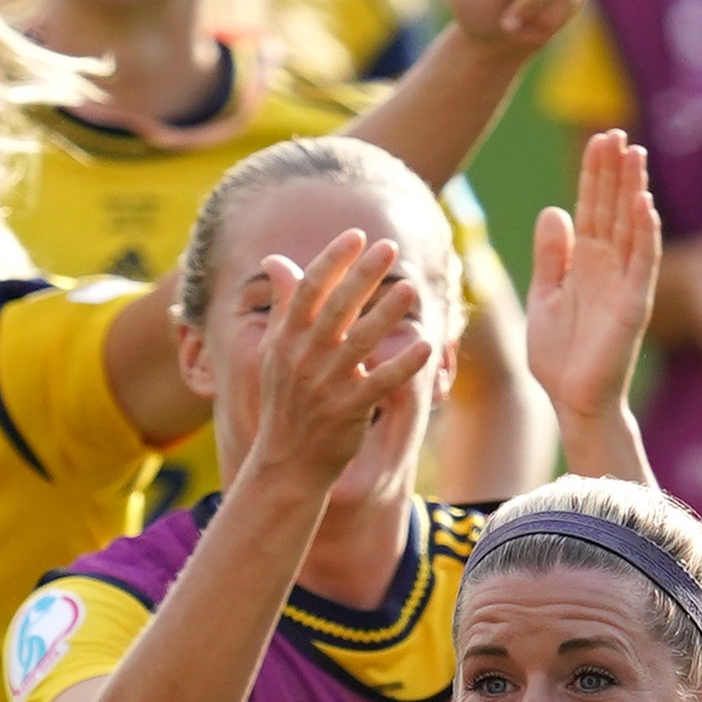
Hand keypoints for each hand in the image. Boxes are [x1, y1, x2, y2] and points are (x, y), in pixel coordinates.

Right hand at [218, 231, 429, 498]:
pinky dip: (402, 365)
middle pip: (336, 308)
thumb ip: (284, 304)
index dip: (333, 260)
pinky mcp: (348, 412)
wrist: (286, 465)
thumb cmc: (287, 402)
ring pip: (360, 342)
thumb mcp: (277, 352)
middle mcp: (304, 358)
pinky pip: (380, 383)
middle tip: (389, 248)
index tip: (357, 236)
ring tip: (410, 289)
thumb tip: (276, 259)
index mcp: (286, 339)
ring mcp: (325, 385)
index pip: (308, 290)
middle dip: (363, 275)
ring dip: (386, 314)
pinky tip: (425, 346)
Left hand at [525, 128, 659, 424]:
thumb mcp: (545, 296)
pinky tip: (644, 204)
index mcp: (586, 263)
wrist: (571, 400)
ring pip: (631, 227)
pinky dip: (645, 234)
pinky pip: (643, 264)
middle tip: (616, 132)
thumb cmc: (559, 356)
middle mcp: (609, 267)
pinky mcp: (634, 306)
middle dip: (615, 171)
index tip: (598, 139)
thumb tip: (554, 210)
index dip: (594, 175)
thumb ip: (551, 256)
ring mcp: (625, 284)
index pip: (592, 208)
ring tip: (634, 153)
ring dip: (633, 190)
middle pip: (612, 209)